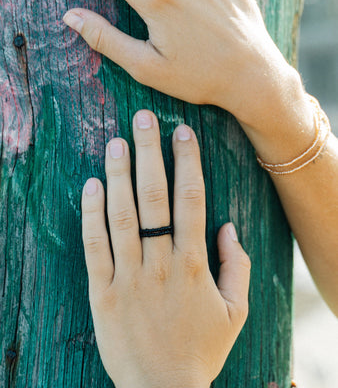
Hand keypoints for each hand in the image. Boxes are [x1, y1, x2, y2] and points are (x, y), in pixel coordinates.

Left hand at [81, 110, 249, 387]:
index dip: (187, 162)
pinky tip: (91, 185)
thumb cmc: (201, 350)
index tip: (182, 132)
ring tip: (116, 142)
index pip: (190, 200)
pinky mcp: (102, 291)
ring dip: (119, 174)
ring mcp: (128, 276)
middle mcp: (161, 262)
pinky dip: (91, 214)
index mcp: (194, 263)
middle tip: (144, 118)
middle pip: (154, 197)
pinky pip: (94, 246)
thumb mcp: (235, 312)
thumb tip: (228, 226)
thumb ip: (237, 266)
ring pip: (122, 215)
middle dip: (150, 153)